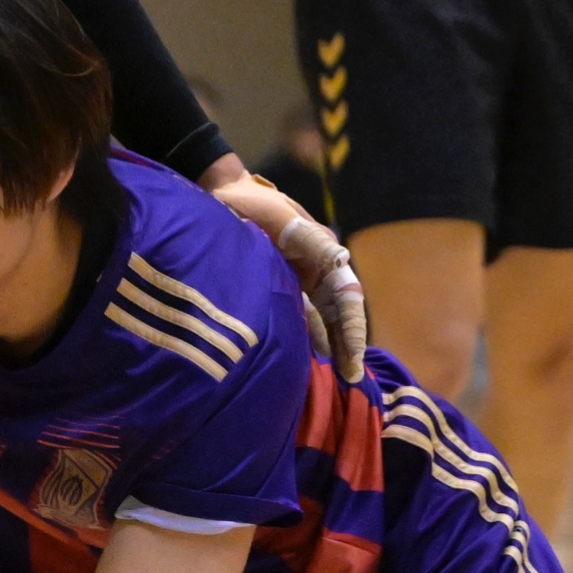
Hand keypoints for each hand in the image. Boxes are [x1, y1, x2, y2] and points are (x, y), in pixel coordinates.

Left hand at [202, 169, 367, 382]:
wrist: (219, 193)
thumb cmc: (251, 202)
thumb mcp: (281, 217)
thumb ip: (311, 240)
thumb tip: (342, 262)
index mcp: (323, 253)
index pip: (346, 299)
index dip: (352, 331)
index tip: (353, 361)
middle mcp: (314, 270)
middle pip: (337, 314)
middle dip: (346, 345)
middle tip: (352, 379)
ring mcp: (295, 280)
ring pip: (318, 319)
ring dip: (328, 345)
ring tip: (336, 376)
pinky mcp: (274, 287)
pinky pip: (294, 317)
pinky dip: (303, 337)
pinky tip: (306, 358)